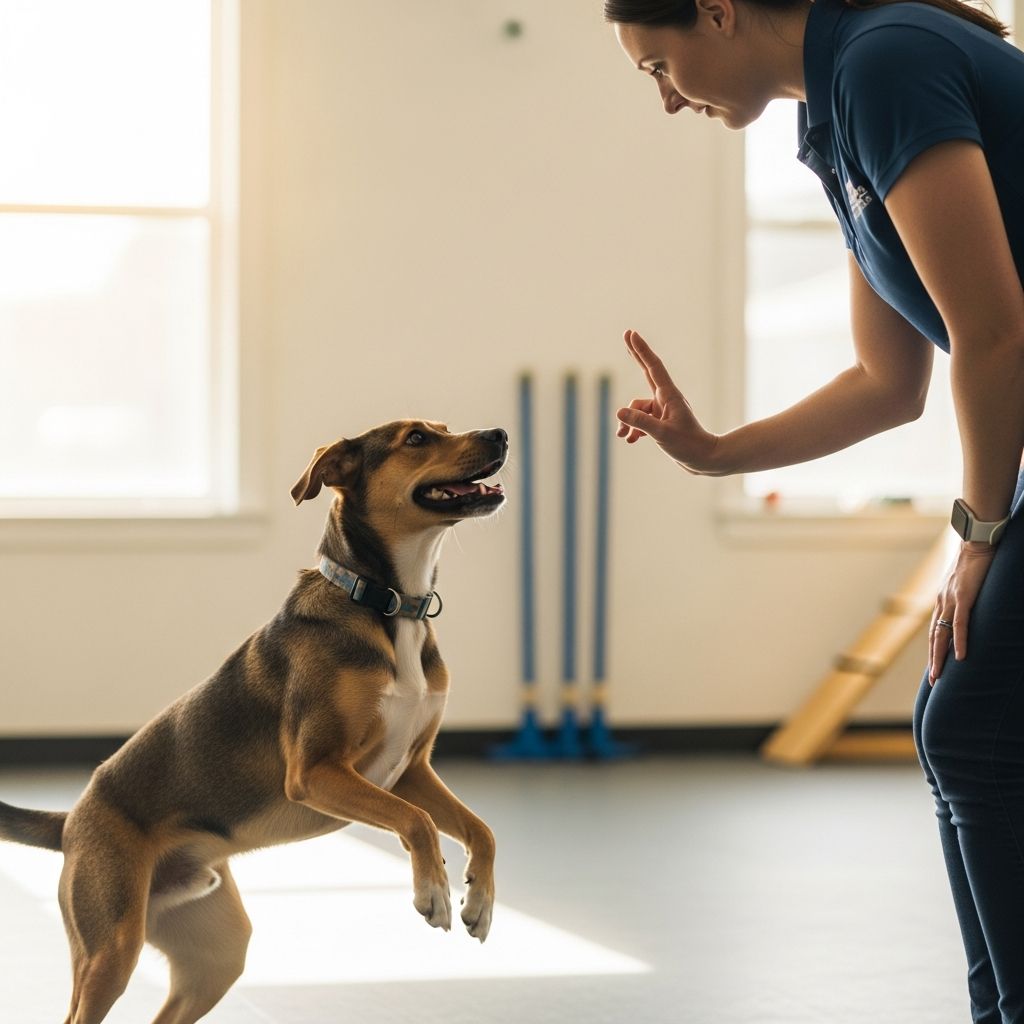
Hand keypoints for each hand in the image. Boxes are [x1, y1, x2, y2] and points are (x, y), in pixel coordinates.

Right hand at [615, 329, 719, 473]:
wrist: (704, 460)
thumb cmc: (688, 446)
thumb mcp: (662, 435)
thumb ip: (640, 423)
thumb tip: (618, 413)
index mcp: (669, 396)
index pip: (653, 367)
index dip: (641, 350)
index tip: (631, 334)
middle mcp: (666, 399)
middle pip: (647, 372)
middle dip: (636, 356)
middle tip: (627, 334)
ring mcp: (663, 410)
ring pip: (636, 408)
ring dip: (628, 421)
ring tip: (623, 437)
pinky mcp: (661, 422)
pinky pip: (640, 419)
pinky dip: (633, 429)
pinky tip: (631, 441)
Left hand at [928, 542, 995, 684]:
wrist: (976, 542)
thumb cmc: (975, 561)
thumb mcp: (966, 584)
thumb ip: (965, 597)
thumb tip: (969, 608)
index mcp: (942, 600)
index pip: (936, 630)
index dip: (934, 649)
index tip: (934, 666)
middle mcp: (942, 602)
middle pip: (935, 637)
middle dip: (933, 660)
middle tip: (933, 681)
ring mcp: (950, 600)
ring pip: (942, 635)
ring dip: (940, 657)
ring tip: (939, 676)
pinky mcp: (963, 597)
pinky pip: (960, 624)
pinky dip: (959, 641)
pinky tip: (961, 657)